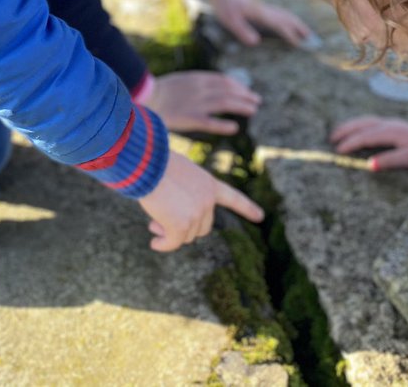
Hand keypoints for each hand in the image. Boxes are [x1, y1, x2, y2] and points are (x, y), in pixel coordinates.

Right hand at [138, 151, 264, 251]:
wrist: (146, 162)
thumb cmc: (155, 162)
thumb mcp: (178, 174)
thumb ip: (184, 195)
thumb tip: (171, 226)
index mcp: (208, 183)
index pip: (232, 197)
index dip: (246, 207)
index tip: (260, 216)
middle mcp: (207, 200)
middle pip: (202, 226)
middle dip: (183, 227)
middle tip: (159, 224)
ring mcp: (196, 213)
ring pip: (186, 235)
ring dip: (169, 233)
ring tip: (152, 224)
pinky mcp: (181, 224)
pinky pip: (173, 242)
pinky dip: (164, 245)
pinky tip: (155, 243)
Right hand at [142, 70, 260, 134]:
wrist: (142, 99)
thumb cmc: (156, 92)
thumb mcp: (179, 82)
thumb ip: (195, 85)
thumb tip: (210, 89)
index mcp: (195, 78)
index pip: (223, 79)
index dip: (238, 85)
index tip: (246, 91)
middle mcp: (199, 89)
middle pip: (229, 90)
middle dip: (245, 94)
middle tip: (257, 100)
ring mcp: (195, 103)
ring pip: (225, 103)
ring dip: (241, 106)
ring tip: (253, 110)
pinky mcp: (189, 118)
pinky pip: (211, 122)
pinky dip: (224, 125)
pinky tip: (234, 127)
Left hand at [206, 0, 315, 47]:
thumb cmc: (224, 7)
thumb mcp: (230, 20)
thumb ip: (242, 31)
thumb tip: (257, 43)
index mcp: (260, 13)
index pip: (279, 25)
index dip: (290, 35)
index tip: (300, 45)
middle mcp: (265, 10)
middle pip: (287, 18)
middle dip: (300, 28)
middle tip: (313, 40)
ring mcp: (264, 8)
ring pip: (285, 15)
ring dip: (297, 23)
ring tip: (307, 33)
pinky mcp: (261, 8)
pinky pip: (280, 14)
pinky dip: (289, 20)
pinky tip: (289, 24)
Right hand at [329, 116, 407, 171]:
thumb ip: (389, 161)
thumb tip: (369, 165)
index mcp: (389, 132)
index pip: (364, 136)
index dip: (350, 143)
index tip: (338, 151)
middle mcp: (387, 124)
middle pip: (361, 124)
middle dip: (345, 130)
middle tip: (331, 139)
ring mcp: (389, 122)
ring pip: (364, 120)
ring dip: (350, 125)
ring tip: (337, 133)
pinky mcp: (392, 124)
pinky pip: (369, 121)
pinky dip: (358, 124)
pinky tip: (355, 130)